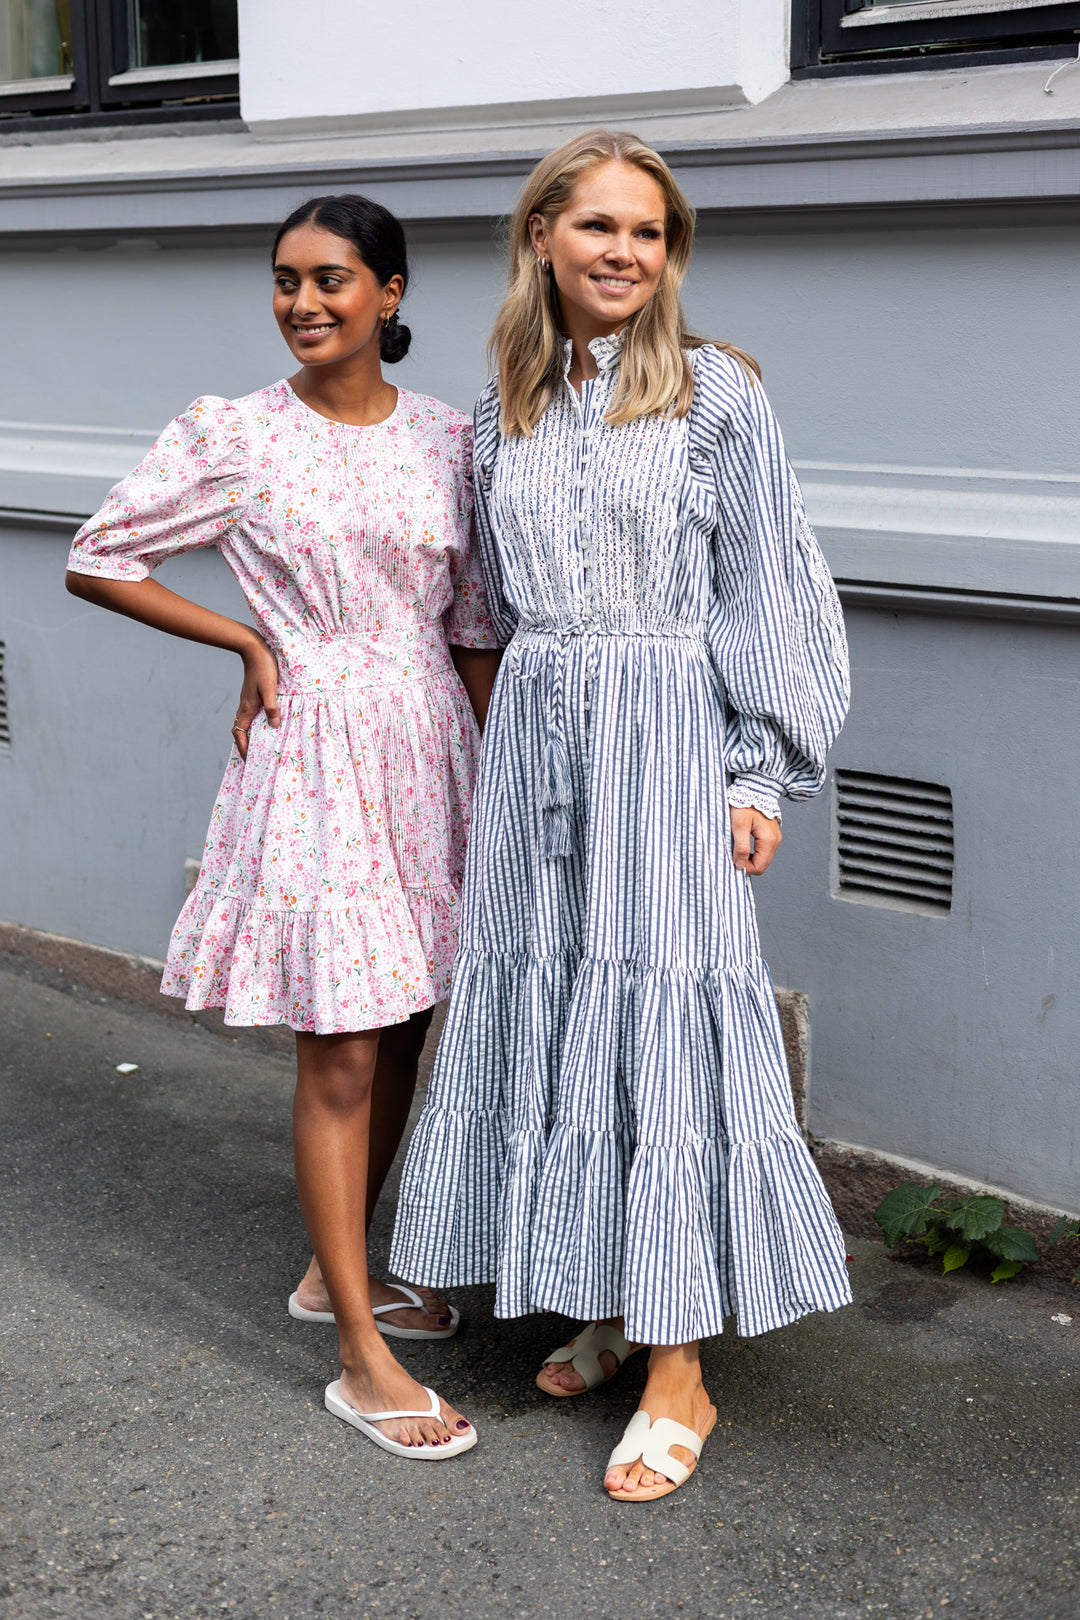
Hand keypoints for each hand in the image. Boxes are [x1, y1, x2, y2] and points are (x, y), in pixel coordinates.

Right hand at [232, 635, 279, 761]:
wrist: (254, 648)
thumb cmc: (263, 667)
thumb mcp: (270, 688)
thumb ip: (272, 708)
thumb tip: (274, 726)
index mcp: (247, 707)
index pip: (239, 733)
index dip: (243, 748)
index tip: (249, 759)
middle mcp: (245, 706)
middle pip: (240, 730)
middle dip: (245, 745)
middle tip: (254, 756)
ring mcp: (248, 700)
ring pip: (246, 722)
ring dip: (250, 734)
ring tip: (261, 744)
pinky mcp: (253, 694)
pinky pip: (251, 714)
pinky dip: (255, 723)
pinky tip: (267, 723)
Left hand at [730, 806, 781, 875]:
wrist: (753, 789)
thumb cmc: (745, 804)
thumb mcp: (739, 825)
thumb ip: (740, 847)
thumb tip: (740, 865)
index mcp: (768, 840)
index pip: (759, 867)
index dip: (745, 868)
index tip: (733, 860)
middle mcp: (775, 841)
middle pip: (762, 864)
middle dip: (747, 863)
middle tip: (733, 855)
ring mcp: (774, 838)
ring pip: (762, 858)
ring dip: (749, 857)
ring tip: (737, 848)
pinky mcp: (771, 835)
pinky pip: (762, 850)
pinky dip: (752, 852)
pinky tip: (743, 844)